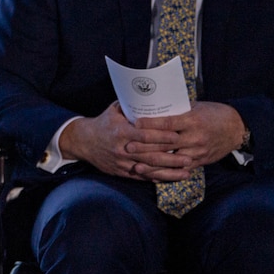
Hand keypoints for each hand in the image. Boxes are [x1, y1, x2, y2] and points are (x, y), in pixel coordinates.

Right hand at [58, 102, 176, 179]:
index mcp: (121, 131)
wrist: (84, 142)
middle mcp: (123, 148)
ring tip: (187, 171)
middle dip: (172, 157)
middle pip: (151, 154)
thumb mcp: (114, 110)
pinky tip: (171, 178)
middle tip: (190, 156)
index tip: (178, 136)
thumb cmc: (103, 123)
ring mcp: (123, 162)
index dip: (162, 136)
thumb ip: (132, 106)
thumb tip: (151, 96)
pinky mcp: (123, 172)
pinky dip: (158, 178)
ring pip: (150, 169)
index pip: (146, 135)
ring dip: (169, 171)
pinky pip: (143, 176)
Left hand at [127, 102, 245, 181]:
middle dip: (145, 146)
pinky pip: (180, 170)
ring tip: (136, 166)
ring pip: (171, 160)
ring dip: (152, 164)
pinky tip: (152, 176)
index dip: (150, 124)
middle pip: (166, 144)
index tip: (135, 123)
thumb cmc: (212, 113)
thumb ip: (176, 110)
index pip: (167, 123)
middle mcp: (194, 137)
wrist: (236, 127)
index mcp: (192, 120)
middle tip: (128, 147)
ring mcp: (197, 151)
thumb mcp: (195, 107)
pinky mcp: (200, 161)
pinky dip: (166, 174)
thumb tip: (153, 107)